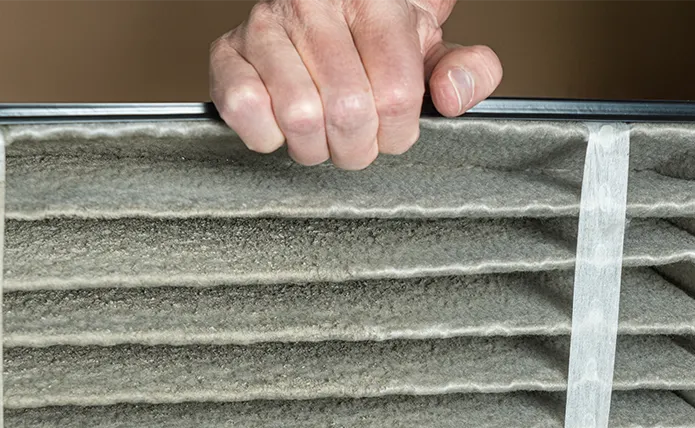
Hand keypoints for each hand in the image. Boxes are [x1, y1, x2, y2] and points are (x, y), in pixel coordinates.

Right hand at [209, 0, 502, 169]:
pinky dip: (268, 136)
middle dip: (358, 145)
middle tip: (357, 136)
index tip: (392, 127)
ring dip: (317, 146)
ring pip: (300, 119)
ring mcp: (264, 26)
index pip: (397, 96)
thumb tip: (452, 97)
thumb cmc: (381, 39)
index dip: (398, 132)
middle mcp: (312, 3)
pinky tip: (284, 125)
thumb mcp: (433, 49)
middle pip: (349, 113)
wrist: (328, 10)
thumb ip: (468, 72)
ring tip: (323, 131)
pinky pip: (245, 111)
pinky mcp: (226, 54)